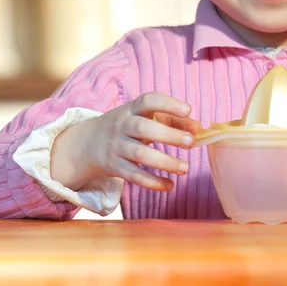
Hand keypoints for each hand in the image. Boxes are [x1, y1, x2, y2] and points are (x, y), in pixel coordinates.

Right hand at [51, 93, 201, 191]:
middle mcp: (123, 125)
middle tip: (190, 142)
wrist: (87, 142)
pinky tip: (169, 185)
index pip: (148, 100)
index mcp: (133, 108)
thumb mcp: (146, 117)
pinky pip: (133, 175)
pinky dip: (152, 182)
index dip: (168, 104)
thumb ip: (173, 120)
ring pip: (139, 155)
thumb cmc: (128, 125)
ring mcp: (116, 146)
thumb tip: (199, 128)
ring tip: (186, 168)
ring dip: (164, 162)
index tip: (188, 110)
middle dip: (168, 135)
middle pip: (143, 128)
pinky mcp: (114, 166)